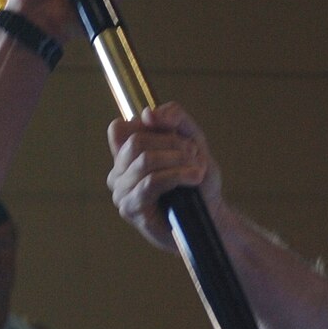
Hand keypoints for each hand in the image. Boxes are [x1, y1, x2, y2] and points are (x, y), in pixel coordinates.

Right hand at [107, 102, 222, 252]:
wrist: (209, 215)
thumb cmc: (197, 181)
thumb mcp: (191, 140)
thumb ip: (174, 119)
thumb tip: (147, 113)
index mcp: (125, 155)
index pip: (120, 128)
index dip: (150, 127)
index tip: (178, 138)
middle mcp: (117, 172)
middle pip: (136, 141)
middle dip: (171, 143)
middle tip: (194, 154)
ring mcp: (121, 191)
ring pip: (145, 160)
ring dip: (178, 161)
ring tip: (198, 169)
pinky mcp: (130, 208)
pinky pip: (151, 182)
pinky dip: (177, 176)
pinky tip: (194, 178)